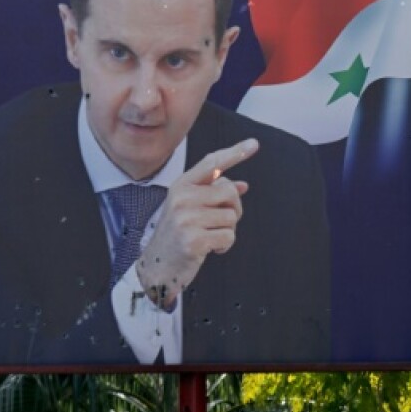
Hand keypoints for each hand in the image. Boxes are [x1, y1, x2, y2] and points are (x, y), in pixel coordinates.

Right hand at [134, 138, 257, 308]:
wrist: (156, 267)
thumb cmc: (177, 234)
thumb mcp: (190, 208)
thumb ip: (214, 194)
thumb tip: (243, 185)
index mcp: (181, 185)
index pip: (212, 163)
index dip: (235, 153)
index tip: (254, 144)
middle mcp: (181, 198)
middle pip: (230, 192)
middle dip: (232, 208)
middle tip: (217, 222)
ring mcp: (186, 218)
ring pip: (232, 216)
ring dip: (226, 230)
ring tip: (207, 236)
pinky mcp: (193, 240)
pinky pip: (229, 236)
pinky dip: (224, 245)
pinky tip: (208, 249)